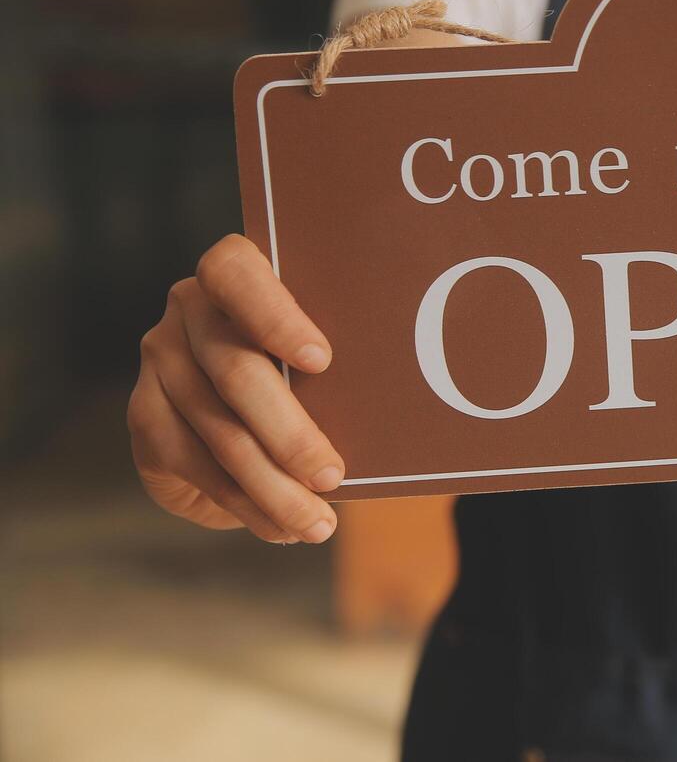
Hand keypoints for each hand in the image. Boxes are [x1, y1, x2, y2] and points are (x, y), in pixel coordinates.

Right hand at [127, 234, 343, 543]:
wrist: (248, 405)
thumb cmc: (312, 366)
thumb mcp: (323, 354)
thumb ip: (341, 363)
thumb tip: (408, 401)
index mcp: (235, 272)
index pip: (237, 274)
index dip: (275, 316)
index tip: (322, 360)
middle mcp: (189, 309)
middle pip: (234, 371)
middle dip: (288, 433)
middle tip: (332, 476)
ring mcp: (160, 360)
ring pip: (217, 431)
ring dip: (271, 487)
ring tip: (318, 523)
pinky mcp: (145, 414)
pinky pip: (194, 466)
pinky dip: (243, 503)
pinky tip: (281, 527)